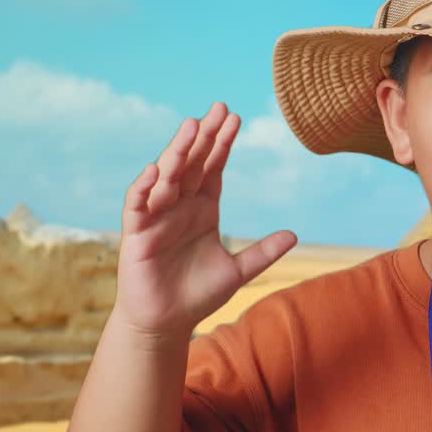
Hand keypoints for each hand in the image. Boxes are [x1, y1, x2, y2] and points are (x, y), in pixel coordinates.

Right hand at [113, 101, 296, 336]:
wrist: (166, 323)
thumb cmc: (197, 295)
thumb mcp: (236, 272)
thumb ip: (263, 253)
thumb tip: (294, 235)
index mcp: (203, 209)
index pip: (214, 168)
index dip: (223, 144)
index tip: (235, 118)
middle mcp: (180, 206)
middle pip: (192, 163)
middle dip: (204, 136)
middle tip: (217, 108)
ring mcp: (157, 216)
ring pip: (167, 177)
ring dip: (177, 152)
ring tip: (191, 127)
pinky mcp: (137, 233)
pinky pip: (139, 204)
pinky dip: (146, 187)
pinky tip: (157, 169)